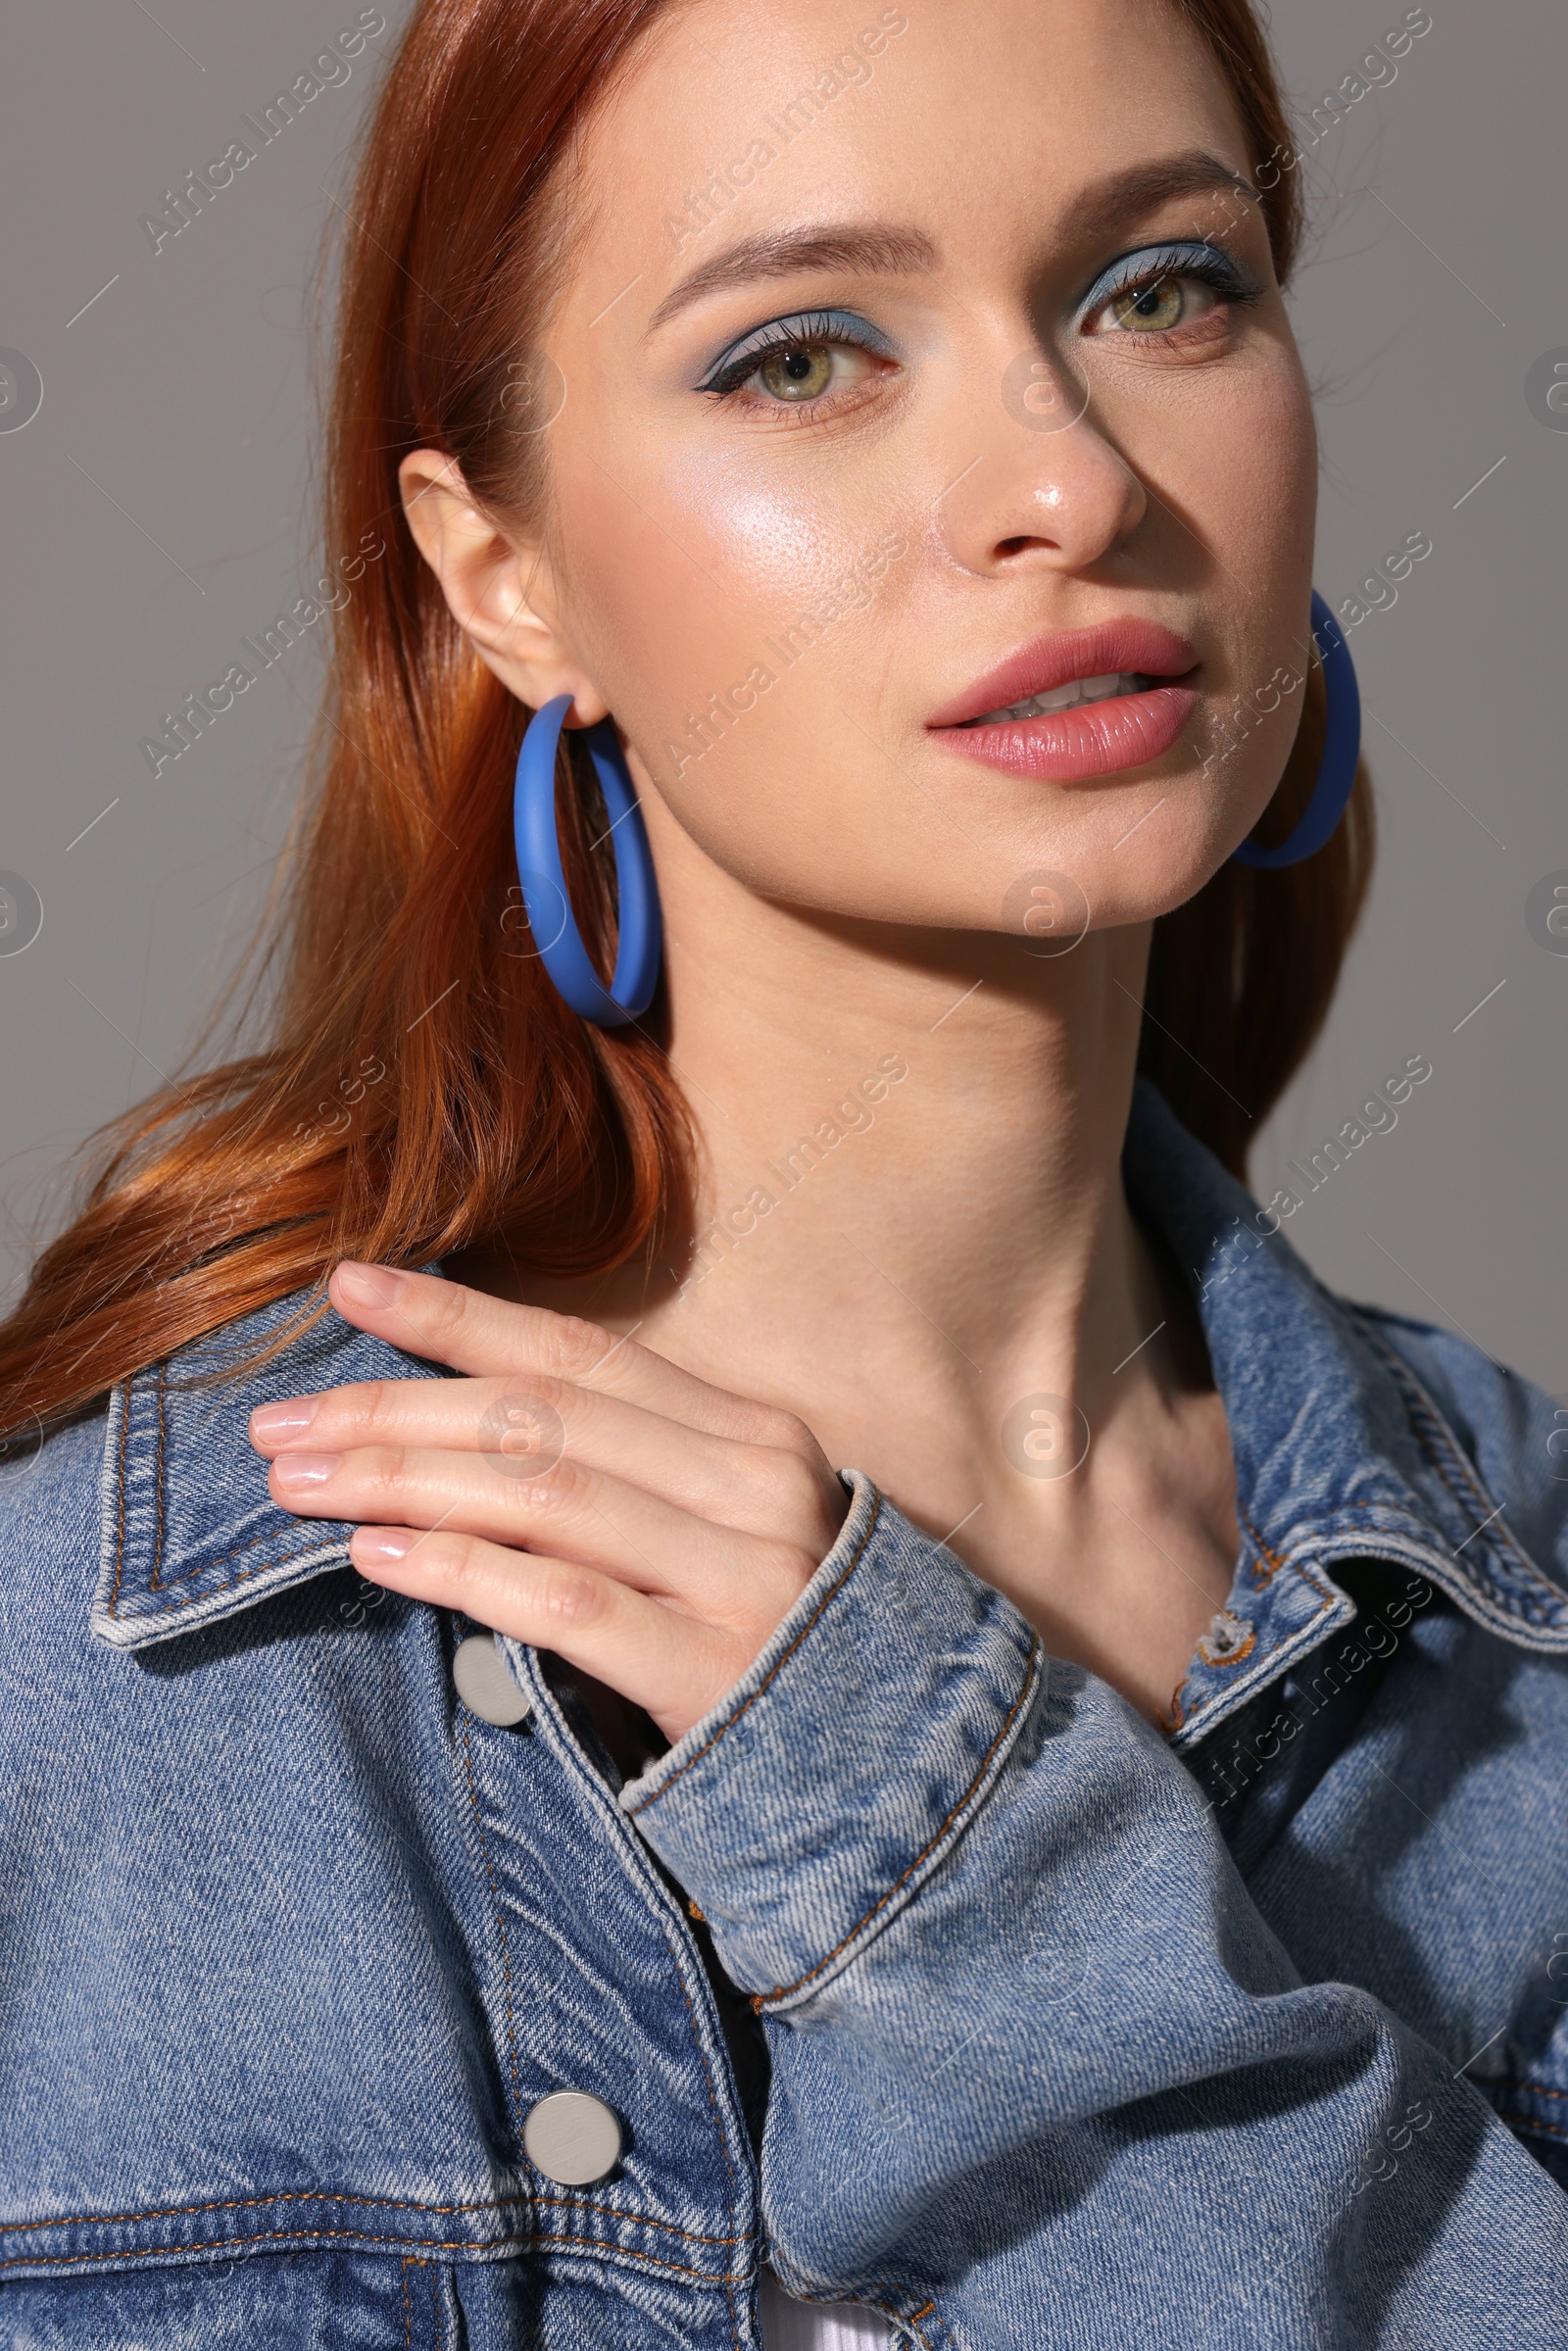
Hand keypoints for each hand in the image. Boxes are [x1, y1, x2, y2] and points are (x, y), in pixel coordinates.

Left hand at [248, 1263, 850, 1743]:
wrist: (913, 1785)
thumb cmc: (790, 1652)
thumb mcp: (729, 1534)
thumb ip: (632, 1479)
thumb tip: (459, 1432)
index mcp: (753, 1435)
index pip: (580, 1352)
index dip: (457, 1316)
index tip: (349, 1287)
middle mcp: (753, 1486)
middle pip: (541, 1416)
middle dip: (393, 1406)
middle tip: (281, 1421)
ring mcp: (744, 1575)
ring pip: (540, 1494)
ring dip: (400, 1479)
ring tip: (299, 1483)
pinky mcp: (717, 1672)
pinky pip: (563, 1604)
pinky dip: (459, 1571)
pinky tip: (377, 1556)